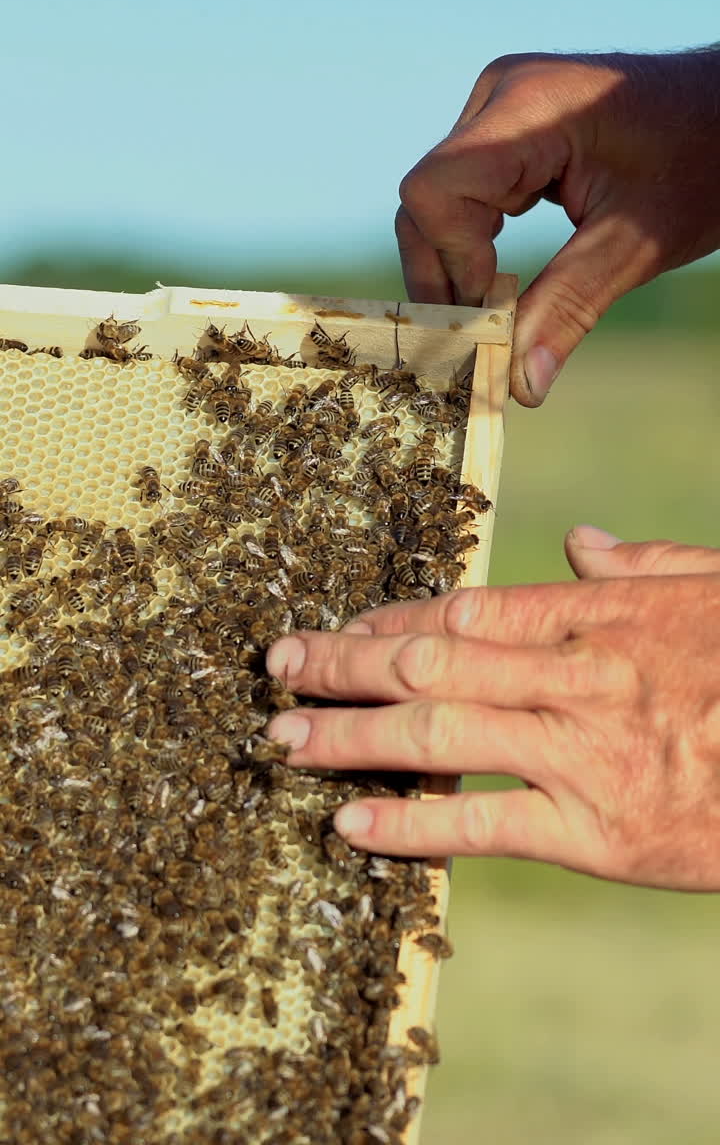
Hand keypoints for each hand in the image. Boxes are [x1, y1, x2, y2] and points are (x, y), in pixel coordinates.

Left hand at [267, 532, 719, 889]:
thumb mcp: (716, 589)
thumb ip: (641, 563)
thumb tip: (580, 541)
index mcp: (602, 615)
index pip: (468, 608)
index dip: (393, 617)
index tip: (344, 623)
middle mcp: (577, 677)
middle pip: (432, 662)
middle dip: (344, 663)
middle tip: (276, 666)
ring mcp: (583, 756)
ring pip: (439, 733)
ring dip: (348, 735)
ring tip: (281, 740)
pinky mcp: (600, 836)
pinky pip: (484, 826)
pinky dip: (412, 825)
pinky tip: (351, 825)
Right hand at [396, 48, 719, 404]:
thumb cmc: (705, 162)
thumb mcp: (636, 245)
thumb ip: (568, 309)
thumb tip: (518, 387)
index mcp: (529, 108)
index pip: (434, 190)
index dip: (450, 260)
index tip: (491, 309)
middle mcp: (500, 97)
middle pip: (425, 201)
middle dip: (446, 276)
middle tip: (482, 337)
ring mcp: (500, 109)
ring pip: (436, 204)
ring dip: (457, 267)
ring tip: (495, 315)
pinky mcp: (508, 130)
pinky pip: (464, 196)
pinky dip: (474, 247)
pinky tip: (500, 283)